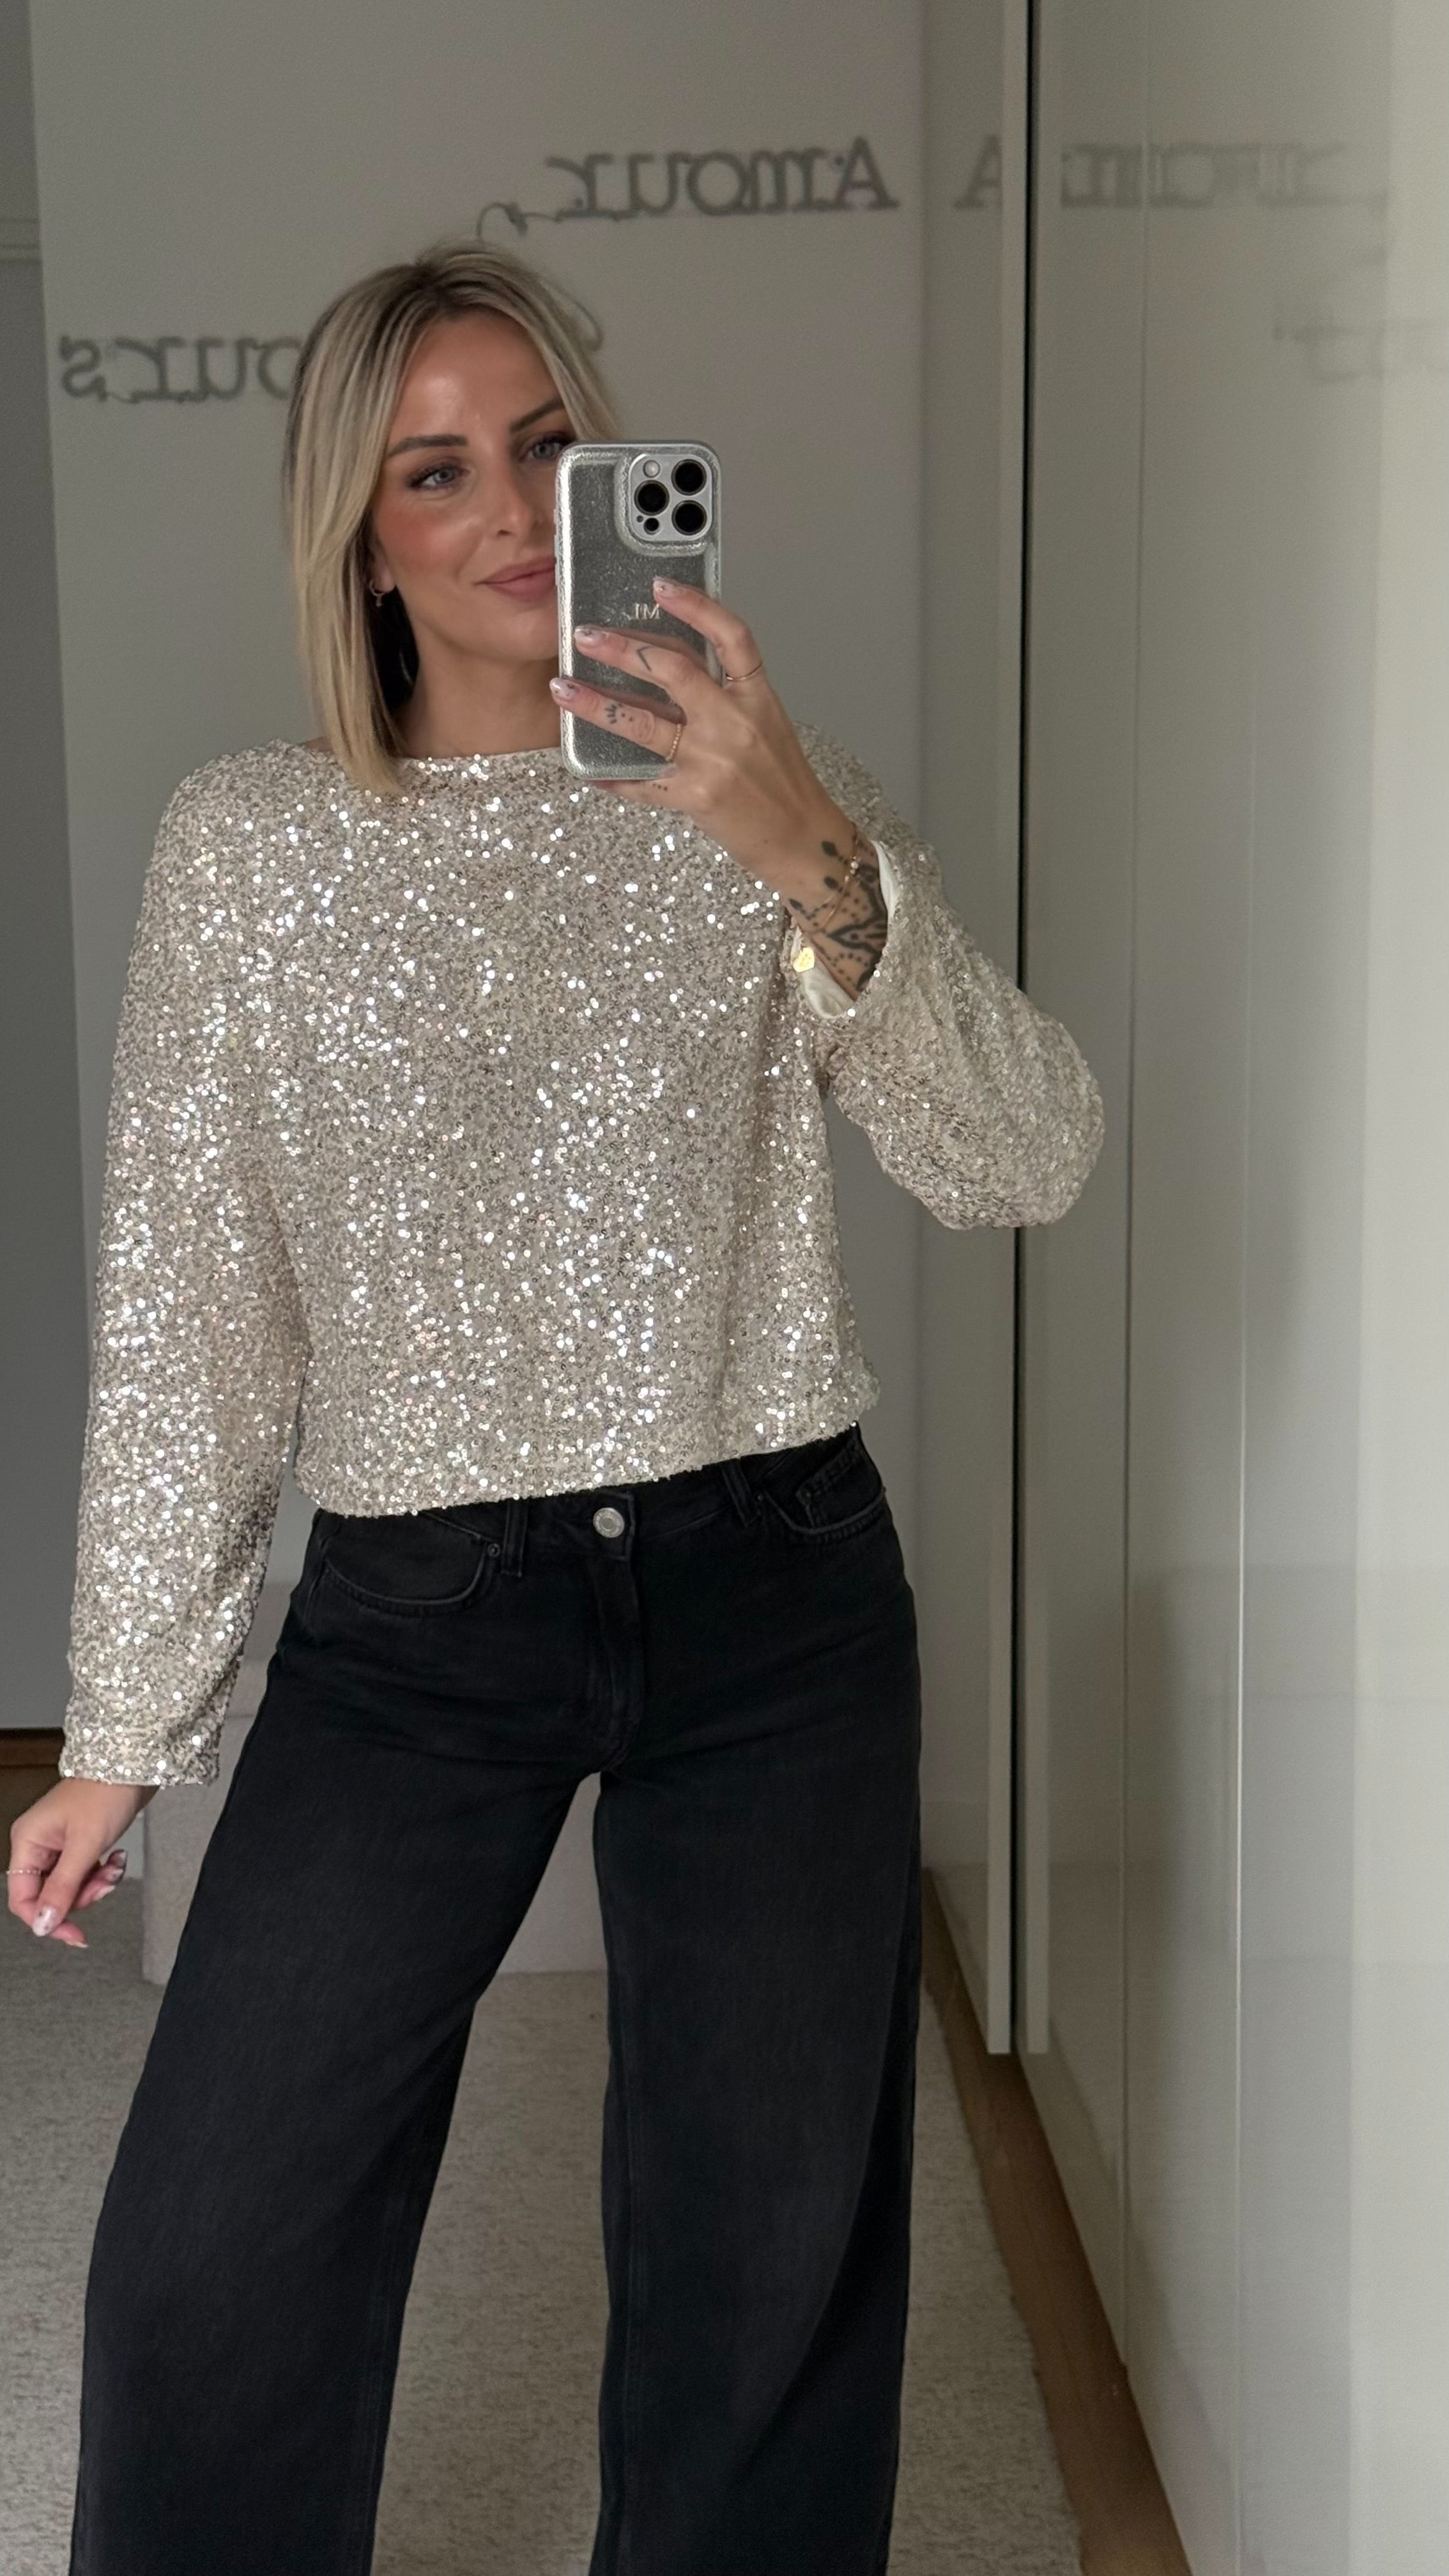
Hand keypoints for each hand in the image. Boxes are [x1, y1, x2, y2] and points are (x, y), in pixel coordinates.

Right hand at [7, 1777, 156, 1947]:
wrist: (133, 1765)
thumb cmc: (104, 1792)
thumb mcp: (84, 1845)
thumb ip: (63, 1888)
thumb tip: (43, 1924)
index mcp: (28, 1841)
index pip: (23, 1898)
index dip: (46, 1920)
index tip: (73, 1934)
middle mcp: (39, 1844)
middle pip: (50, 1895)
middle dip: (81, 1895)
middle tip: (102, 1883)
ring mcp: (59, 1844)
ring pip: (72, 1887)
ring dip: (97, 1883)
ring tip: (113, 1865)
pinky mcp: (80, 1843)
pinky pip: (87, 1873)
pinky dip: (104, 1871)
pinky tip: (117, 1857)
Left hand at [548, 578, 860, 904]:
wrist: (802, 838)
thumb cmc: (782, 781)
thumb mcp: (766, 723)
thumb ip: (728, 694)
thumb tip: (673, 666)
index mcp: (757, 697)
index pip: (731, 636)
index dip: (696, 605)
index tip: (659, 586)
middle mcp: (735, 722)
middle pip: (672, 670)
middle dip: (622, 649)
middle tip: (585, 636)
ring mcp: (714, 760)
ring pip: (643, 723)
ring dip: (596, 704)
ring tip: (563, 689)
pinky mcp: (695, 797)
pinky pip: (642, 782)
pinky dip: (612, 777)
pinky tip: (588, 770)